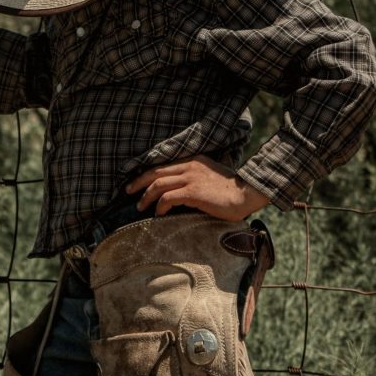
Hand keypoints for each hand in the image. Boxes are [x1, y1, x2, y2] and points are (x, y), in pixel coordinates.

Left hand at [126, 157, 269, 220]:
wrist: (247, 194)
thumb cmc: (231, 191)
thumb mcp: (210, 178)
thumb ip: (194, 180)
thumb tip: (179, 193)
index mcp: (193, 161)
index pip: (163, 166)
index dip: (147, 174)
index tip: (136, 183)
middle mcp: (189, 166)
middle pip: (155, 172)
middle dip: (138, 183)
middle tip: (128, 192)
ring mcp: (190, 178)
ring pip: (157, 184)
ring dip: (145, 197)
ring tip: (140, 207)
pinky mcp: (193, 192)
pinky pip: (167, 198)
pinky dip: (159, 206)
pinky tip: (158, 214)